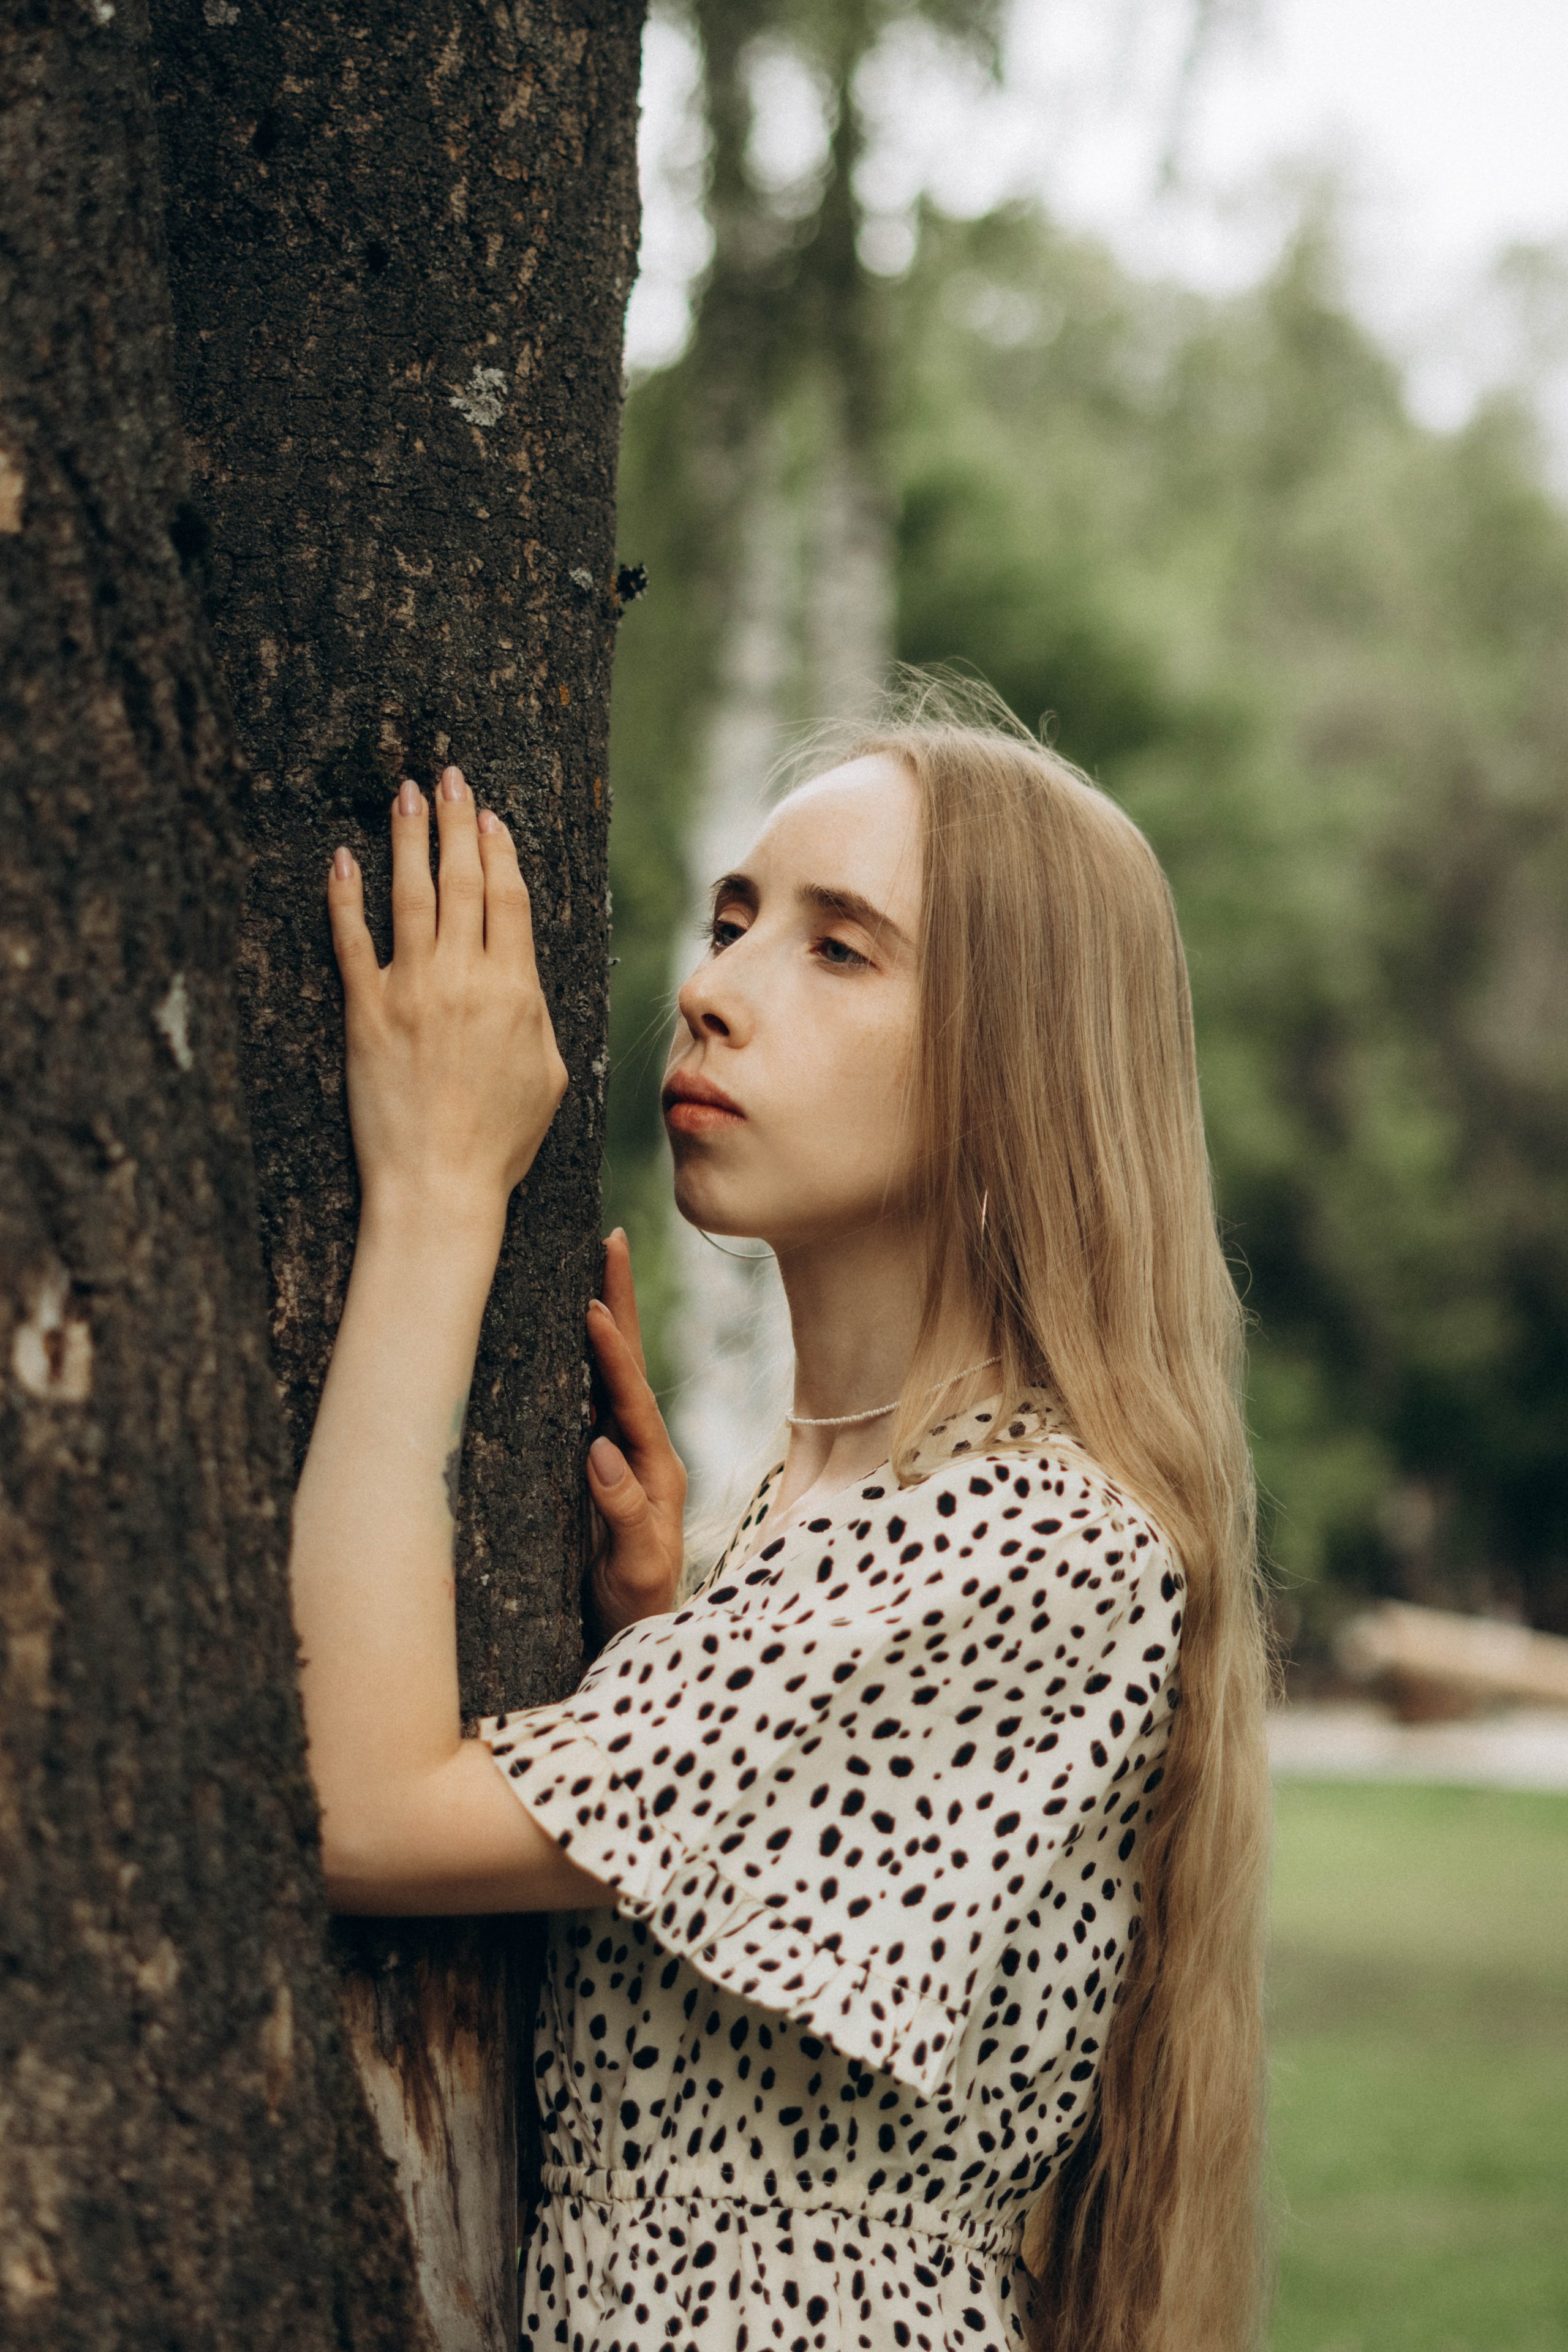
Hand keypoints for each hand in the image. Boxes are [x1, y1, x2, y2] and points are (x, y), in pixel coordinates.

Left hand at [327, 768, 566, 1227]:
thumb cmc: (500, 1142)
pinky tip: (341, 859)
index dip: (500, 851)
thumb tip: (524, 978)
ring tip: (404, 794)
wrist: (439, 1186)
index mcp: (517, 991)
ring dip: (407, 838)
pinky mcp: (365, 1014)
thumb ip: (538, 1015)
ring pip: (410, 896)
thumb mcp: (550, 1075)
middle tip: (448, 776)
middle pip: (463, 881)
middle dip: (456, 822)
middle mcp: (465, 979)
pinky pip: (350, 942)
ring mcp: (411, 992)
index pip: (509, 900)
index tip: (491, 815)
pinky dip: (345, 896)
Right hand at [585, 1231, 686, 1638]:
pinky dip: (577, 1356)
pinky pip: (587, 1398)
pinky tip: (559, 1327)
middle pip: (629, 1363)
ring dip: (600, 1318)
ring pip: (608, 1373)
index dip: (612, 1351)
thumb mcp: (636, 1574)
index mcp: (658, 1469)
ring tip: (586, 1262)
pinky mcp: (596, 1465)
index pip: (632, 1397)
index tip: (591, 1304)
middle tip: (609, 1238)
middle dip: (618, 1301)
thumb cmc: (635, 1610)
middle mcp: (642, 1450)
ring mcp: (621, 1453)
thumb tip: (601, 1451)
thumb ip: (626, 1517)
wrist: (633, 1640)